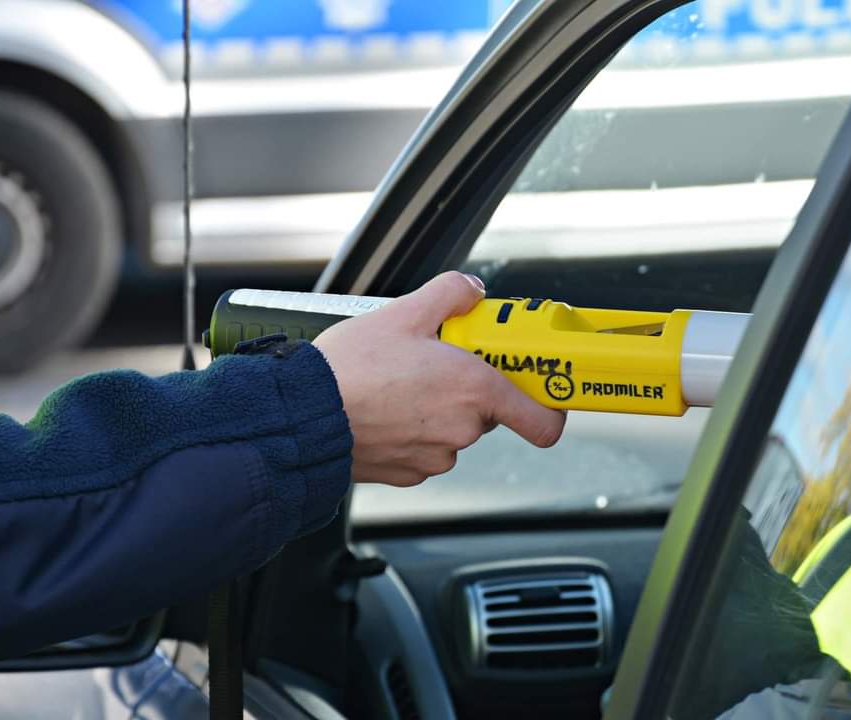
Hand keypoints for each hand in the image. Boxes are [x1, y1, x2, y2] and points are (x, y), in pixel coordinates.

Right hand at [313, 271, 566, 485]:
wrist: (302, 415)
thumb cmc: (350, 370)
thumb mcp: (404, 312)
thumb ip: (450, 294)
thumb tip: (471, 292)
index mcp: (474, 390)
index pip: (542, 421)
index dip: (547, 407)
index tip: (540, 391)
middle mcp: (462, 429)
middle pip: (486, 412)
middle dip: (467, 389)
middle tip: (436, 365)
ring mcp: (435, 456)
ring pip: (452, 430)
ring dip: (435, 411)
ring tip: (398, 386)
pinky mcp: (407, 473)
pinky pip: (423, 449)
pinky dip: (410, 432)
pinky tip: (384, 410)